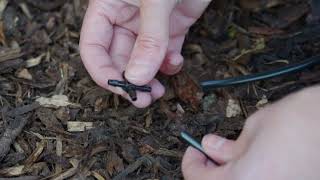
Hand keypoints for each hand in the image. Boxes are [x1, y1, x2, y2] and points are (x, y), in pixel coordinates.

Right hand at [79, 0, 210, 107]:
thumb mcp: (155, 1)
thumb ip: (148, 39)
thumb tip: (137, 77)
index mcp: (108, 7)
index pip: (94, 46)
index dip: (102, 71)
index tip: (119, 88)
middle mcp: (126, 19)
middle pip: (119, 58)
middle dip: (130, 80)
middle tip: (142, 99)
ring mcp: (149, 26)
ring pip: (143, 60)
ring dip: (150, 78)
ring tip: (159, 92)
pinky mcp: (172, 28)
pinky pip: (165, 54)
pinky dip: (169, 64)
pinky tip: (175, 63)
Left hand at [182, 86, 319, 179]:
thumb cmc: (306, 120)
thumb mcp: (257, 126)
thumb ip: (228, 145)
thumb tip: (211, 149)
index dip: (192, 163)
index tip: (194, 150)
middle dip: (209, 173)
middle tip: (210, 154)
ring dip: (230, 175)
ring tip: (236, 156)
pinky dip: (250, 177)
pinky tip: (256, 164)